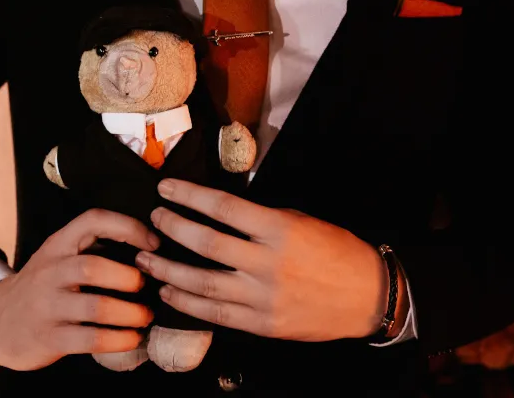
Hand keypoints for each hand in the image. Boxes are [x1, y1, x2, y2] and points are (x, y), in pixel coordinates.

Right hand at [0, 209, 159, 369]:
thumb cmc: (43, 285)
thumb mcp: (58, 256)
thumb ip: (91, 247)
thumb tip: (146, 247)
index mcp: (58, 244)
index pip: (93, 221)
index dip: (127, 227)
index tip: (153, 242)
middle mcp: (51, 271)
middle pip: (92, 266)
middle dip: (127, 276)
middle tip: (147, 284)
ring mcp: (48, 305)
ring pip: (94, 306)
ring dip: (128, 312)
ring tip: (146, 315)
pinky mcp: (49, 337)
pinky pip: (89, 338)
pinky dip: (117, 339)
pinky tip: (132, 338)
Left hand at [134, 179, 407, 341]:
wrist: (366, 295)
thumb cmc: (334, 249)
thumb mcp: (299, 220)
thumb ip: (260, 219)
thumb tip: (219, 212)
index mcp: (278, 229)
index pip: (223, 207)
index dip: (190, 196)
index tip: (166, 188)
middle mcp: (267, 263)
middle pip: (206, 243)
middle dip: (173, 228)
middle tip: (153, 218)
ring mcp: (263, 298)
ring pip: (203, 284)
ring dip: (169, 269)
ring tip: (147, 257)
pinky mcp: (262, 325)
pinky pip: (216, 314)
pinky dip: (188, 303)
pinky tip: (170, 291)